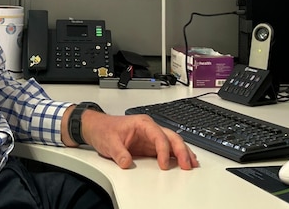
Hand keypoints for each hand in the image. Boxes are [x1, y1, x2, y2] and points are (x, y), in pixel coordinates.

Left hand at [78, 111, 198, 169]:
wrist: (96, 128)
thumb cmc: (104, 129)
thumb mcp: (109, 141)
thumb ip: (119, 152)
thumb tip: (127, 163)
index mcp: (142, 123)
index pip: (158, 136)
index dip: (163, 150)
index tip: (164, 165)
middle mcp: (149, 129)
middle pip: (171, 137)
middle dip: (181, 151)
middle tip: (187, 165)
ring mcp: (150, 137)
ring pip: (172, 142)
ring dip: (183, 152)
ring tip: (192, 164)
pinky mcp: (149, 146)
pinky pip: (167, 150)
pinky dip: (176, 156)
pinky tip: (183, 162)